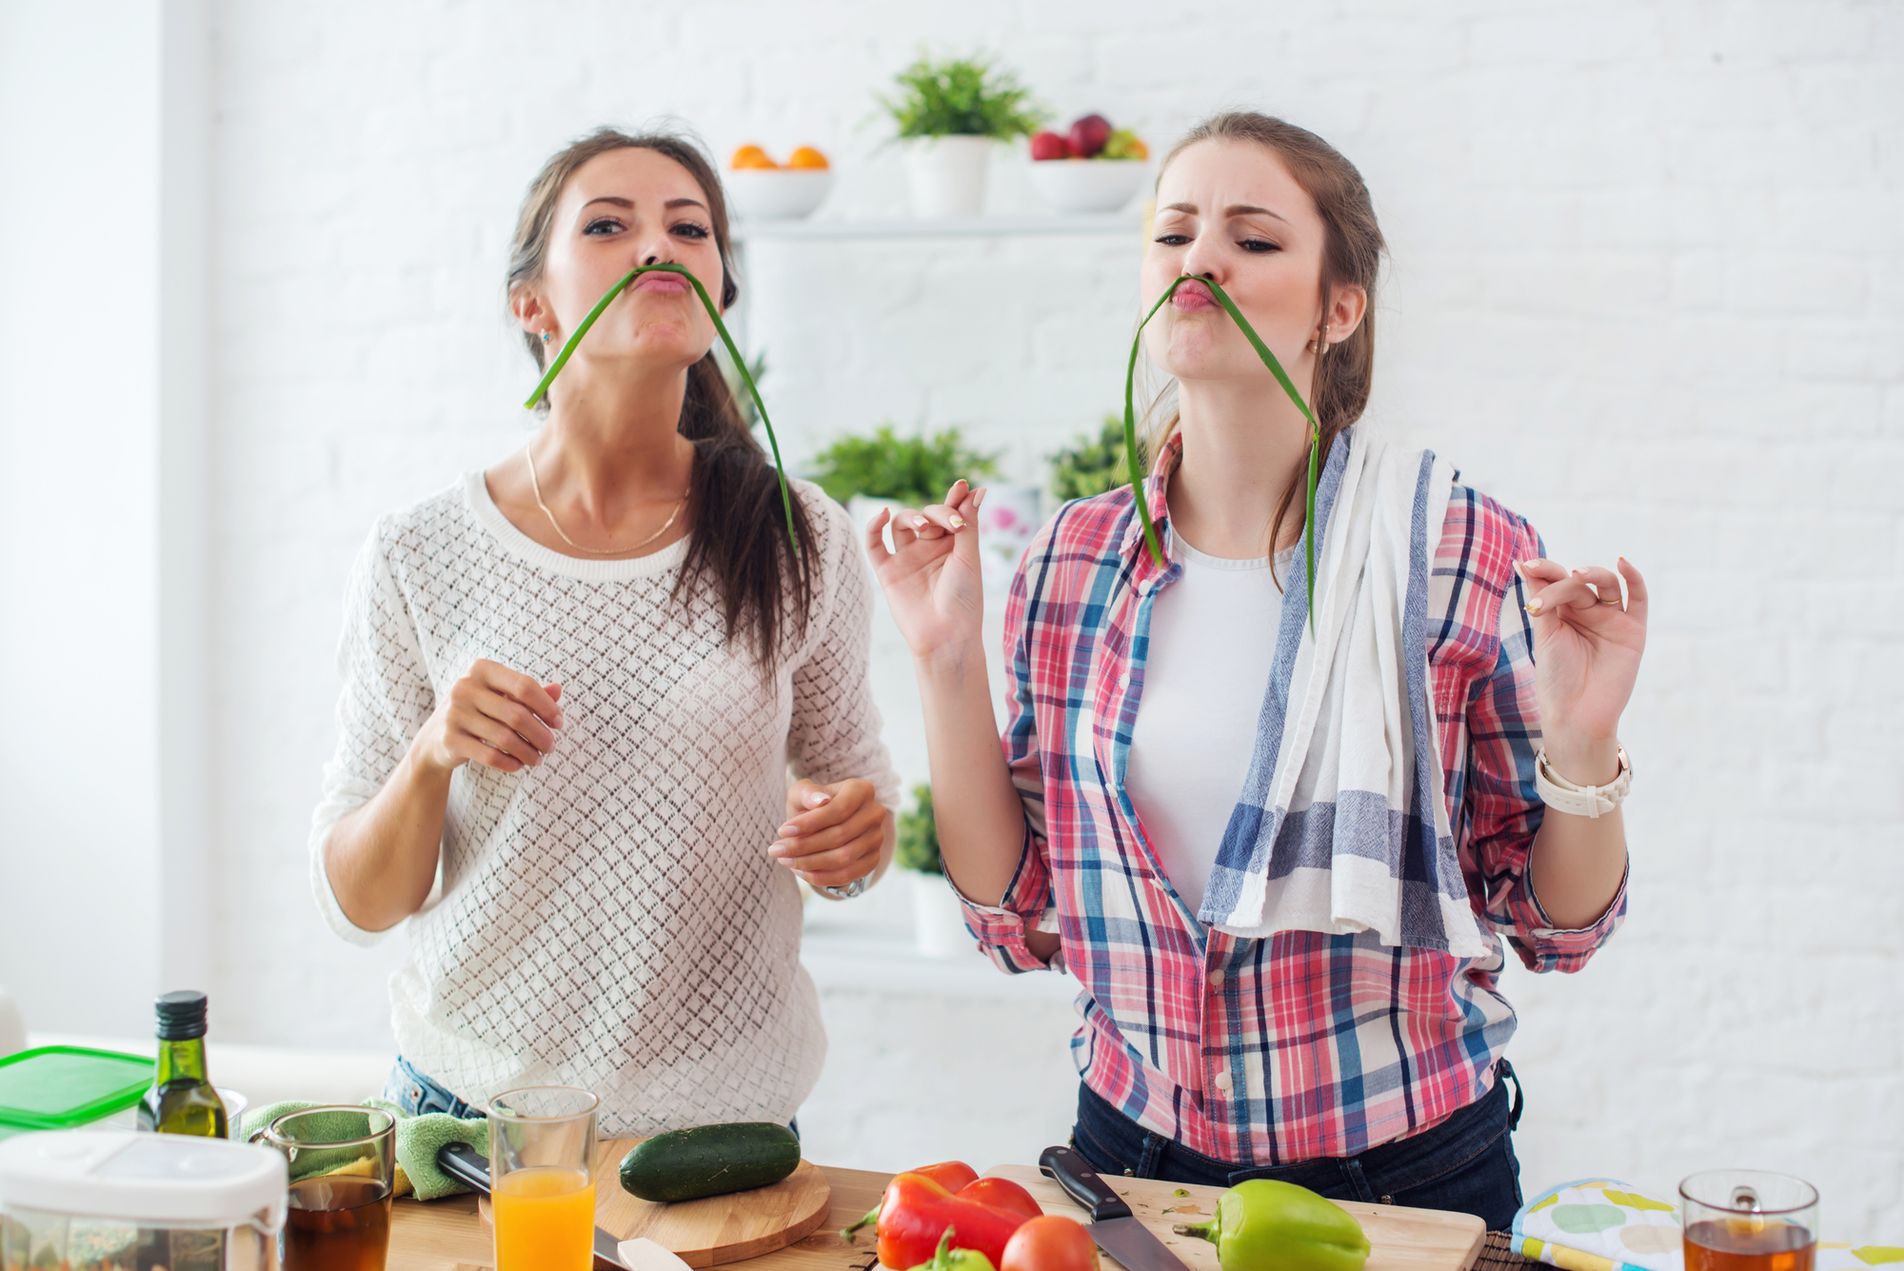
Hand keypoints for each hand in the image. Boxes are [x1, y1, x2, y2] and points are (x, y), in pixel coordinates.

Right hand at [411, 658, 562, 775]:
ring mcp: (454, 713)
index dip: (547, 706)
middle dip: (541, 734)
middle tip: (551, 747)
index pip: (524, 685)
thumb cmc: (479, 711)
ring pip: (506, 738)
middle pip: (517, 715)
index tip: (559, 723)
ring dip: (529, 752)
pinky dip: (510, 763)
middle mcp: (465, 687)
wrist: (435, 738)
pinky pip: (490, 755)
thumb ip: (529, 693)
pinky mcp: (450, 740)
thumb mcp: (501, 696)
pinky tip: (519, 765)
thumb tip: (558, 689)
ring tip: (538, 759)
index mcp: (482, 669)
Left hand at [771, 778, 888, 890]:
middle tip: (776, 850)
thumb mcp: (802, 793)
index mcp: (862, 790)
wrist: (825, 822)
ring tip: (785, 861)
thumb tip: (821, 800)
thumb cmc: (810, 804)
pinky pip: (848, 875)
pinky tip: (801, 871)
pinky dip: (821, 876)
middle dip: (803, 846)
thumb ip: (807, 793)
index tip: (782, 831)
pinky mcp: (873, 859)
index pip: (839, 810)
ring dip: (809, 863)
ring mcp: (877, 838)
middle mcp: (875, 813)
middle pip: (839, 836)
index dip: (810, 823)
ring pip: (843, 858)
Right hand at [864, 480, 986, 666]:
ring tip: (923, 525)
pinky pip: (874, 544)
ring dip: (910, 516)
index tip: (962, 486)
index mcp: (953, 546)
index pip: (951, 513)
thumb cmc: (964, 598)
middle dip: (938, 513)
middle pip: (926, 515)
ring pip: (900, 524)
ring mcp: (907, 559)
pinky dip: (874, 526)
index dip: (955, 498)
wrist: (946, 635)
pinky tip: (883, 514)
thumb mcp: (969, 556)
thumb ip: (968, 523)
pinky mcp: (887, 571)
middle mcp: (929, 549)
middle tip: (951, 524)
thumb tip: (977, 490)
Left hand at [1518, 557, 1647, 779]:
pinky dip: (1633, 579)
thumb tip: (1522, 562)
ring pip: (1606, 584)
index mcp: (1563, 613)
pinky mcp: (1633, 629)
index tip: (1526, 565)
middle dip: (1560, 583)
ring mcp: (1612, 619)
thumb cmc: (1557, 677)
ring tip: (1575, 575)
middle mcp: (1588, 612)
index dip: (1544, 570)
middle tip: (1543, 599)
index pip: (1556, 581)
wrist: (1577, 712)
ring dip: (1593, 574)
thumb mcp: (1546, 633)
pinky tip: (1623, 563)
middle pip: (1578, 583)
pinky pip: (1638, 598)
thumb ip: (1542, 599)